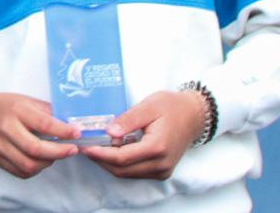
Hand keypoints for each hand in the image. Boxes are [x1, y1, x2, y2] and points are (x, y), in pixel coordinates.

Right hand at [0, 91, 79, 178]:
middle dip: (59, 152)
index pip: (43, 124)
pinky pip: (21, 172)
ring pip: (28, 164)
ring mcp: (0, 146)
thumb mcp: (25, 100)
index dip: (63, 131)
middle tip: (73, 150)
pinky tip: (41, 160)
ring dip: (48, 162)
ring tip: (55, 155)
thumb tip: (69, 123)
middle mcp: (6, 129)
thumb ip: (46, 111)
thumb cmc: (5, 105)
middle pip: (35, 149)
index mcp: (16, 110)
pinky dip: (35, 169)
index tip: (77, 133)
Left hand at [81, 90, 205, 179]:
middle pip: (123, 169)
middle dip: (101, 160)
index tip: (85, 147)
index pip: (122, 158)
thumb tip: (109, 132)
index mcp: (157, 147)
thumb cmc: (171, 107)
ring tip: (97, 147)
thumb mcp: (148, 106)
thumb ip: (128, 120)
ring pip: (128, 174)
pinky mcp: (162, 171)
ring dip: (110, 163)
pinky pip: (136, 172)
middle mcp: (161, 164)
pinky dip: (121, 164)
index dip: (101, 154)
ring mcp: (163, 170)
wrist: (193, 115)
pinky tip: (113, 150)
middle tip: (85, 147)